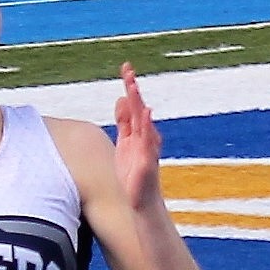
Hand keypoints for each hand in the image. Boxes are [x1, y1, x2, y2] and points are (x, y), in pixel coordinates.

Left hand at [113, 62, 162, 211]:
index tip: (126, 67)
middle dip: (133, 90)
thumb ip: (124, 122)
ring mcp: (148, 148)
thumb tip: (121, 98)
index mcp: (138, 131)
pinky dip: (148, 127)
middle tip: (128, 72)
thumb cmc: (134, 173)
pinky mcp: (147, 161)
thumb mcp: (125, 143)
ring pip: (143, 122)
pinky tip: (146, 114)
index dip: (130, 86)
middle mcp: (146, 136)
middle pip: (139, 108)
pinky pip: (148, 142)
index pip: (134, 104)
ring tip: (133, 88)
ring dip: (139, 104)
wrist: (142, 201)